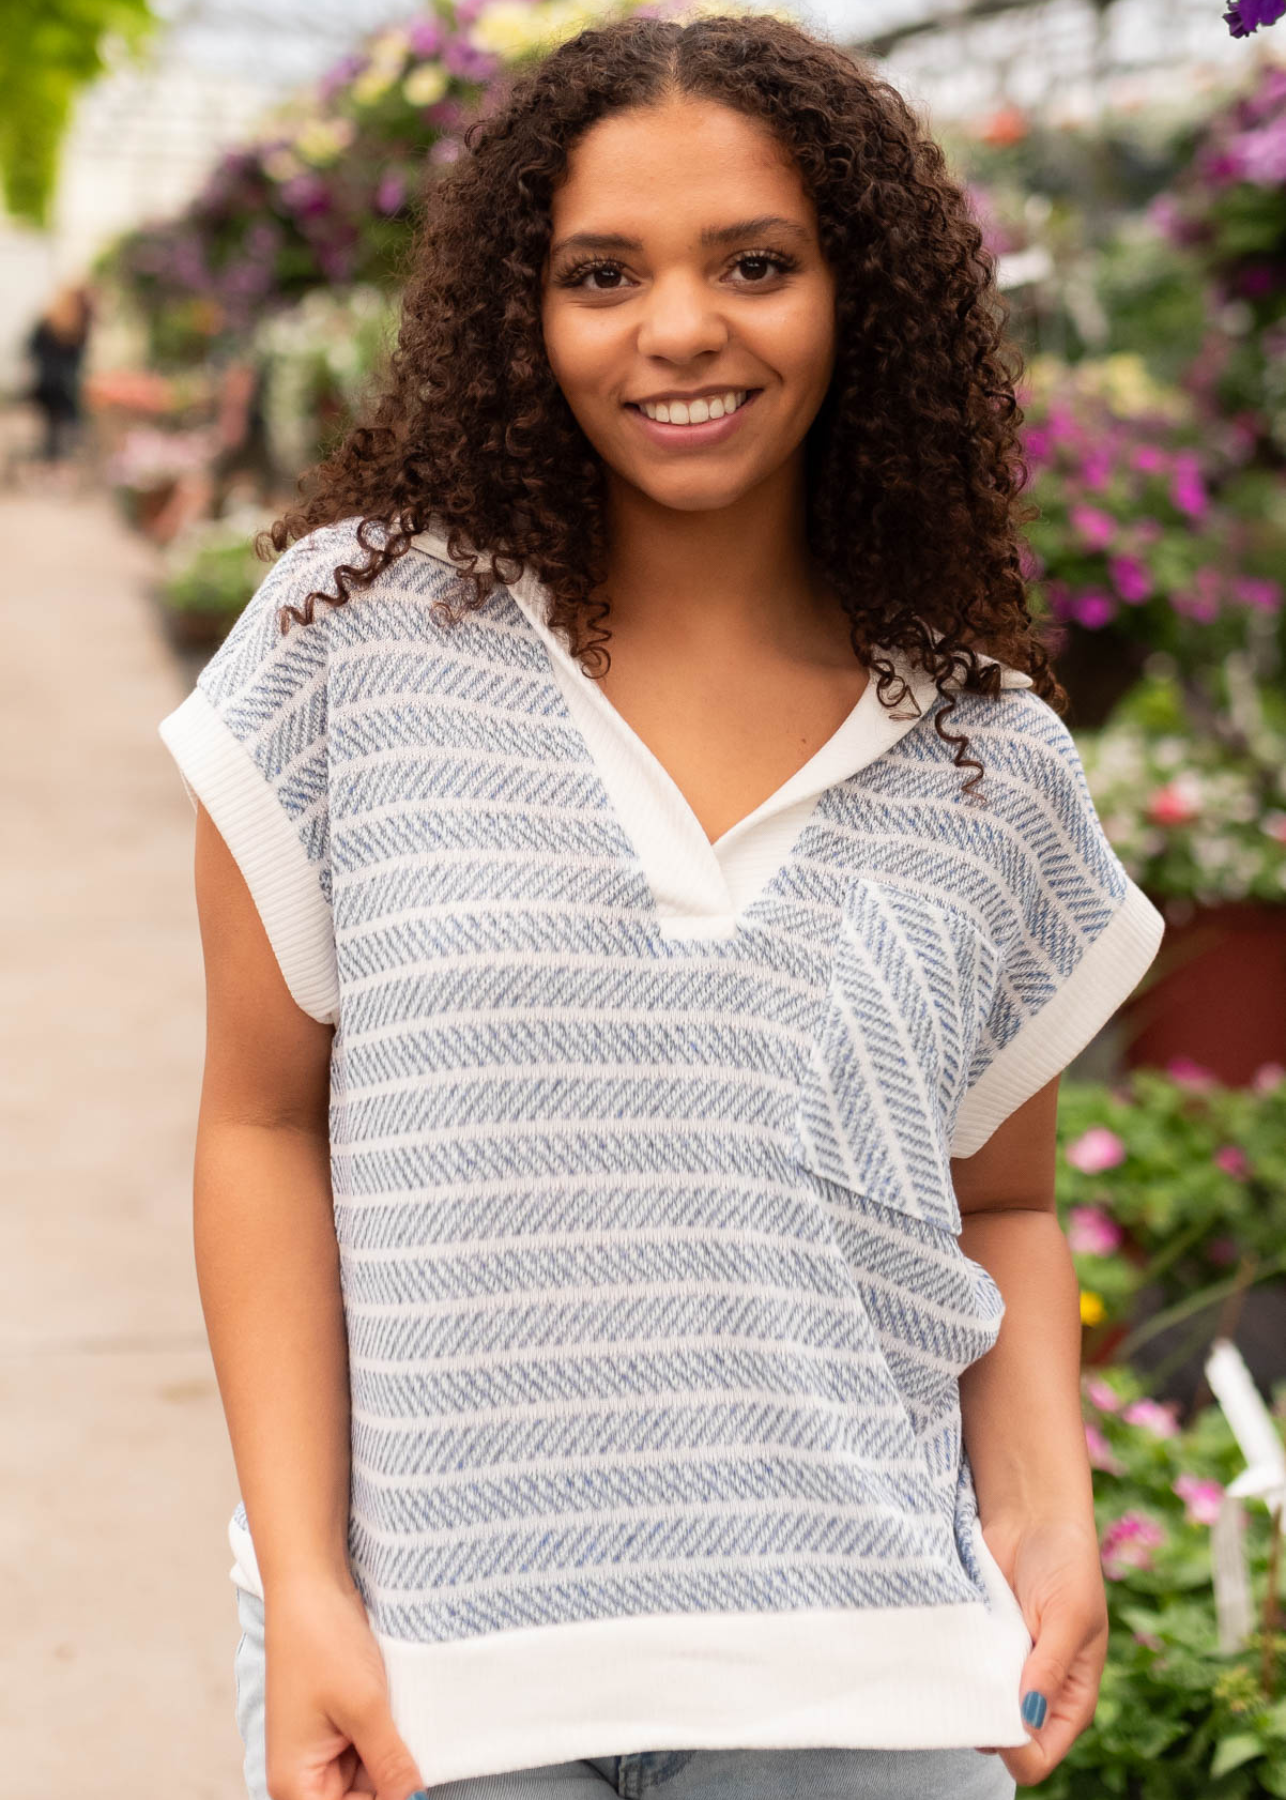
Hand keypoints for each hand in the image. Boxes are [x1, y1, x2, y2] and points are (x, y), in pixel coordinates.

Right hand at [262, 1574, 425, 1799]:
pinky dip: (395, 1745)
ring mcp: (323, 1754)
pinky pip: (374, 1756)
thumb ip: (391, 1764)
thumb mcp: (364, 1708)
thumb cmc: (322, 1643)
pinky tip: (412, 1726)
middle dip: (399, 1788)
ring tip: (418, 1735)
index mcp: (295, 1786)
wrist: (311, 1585)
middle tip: (429, 1760)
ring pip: (374, 1784)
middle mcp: (304, 1778)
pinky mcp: (341, 1730)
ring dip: (400, 1766)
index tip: (426, 1787)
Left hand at [973, 1513, 1108, 1788]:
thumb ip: (1050, 1668)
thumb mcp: (1068, 1616)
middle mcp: (1034, 1692)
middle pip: (1002, 1741)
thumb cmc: (1065, 1563)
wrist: (1031, 1514)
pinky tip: (943, 1650)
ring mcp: (1002, 1669)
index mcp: (1070, 1699)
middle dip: (982, 1724)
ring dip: (962, 1695)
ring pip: (974, 1709)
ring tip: (954, 1665)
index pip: (1040, 1756)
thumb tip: (1027, 1716)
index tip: (993, 1718)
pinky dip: (949, 1668)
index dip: (1015, 1750)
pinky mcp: (977, 1644)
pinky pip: (957, 1673)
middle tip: (965, 1690)